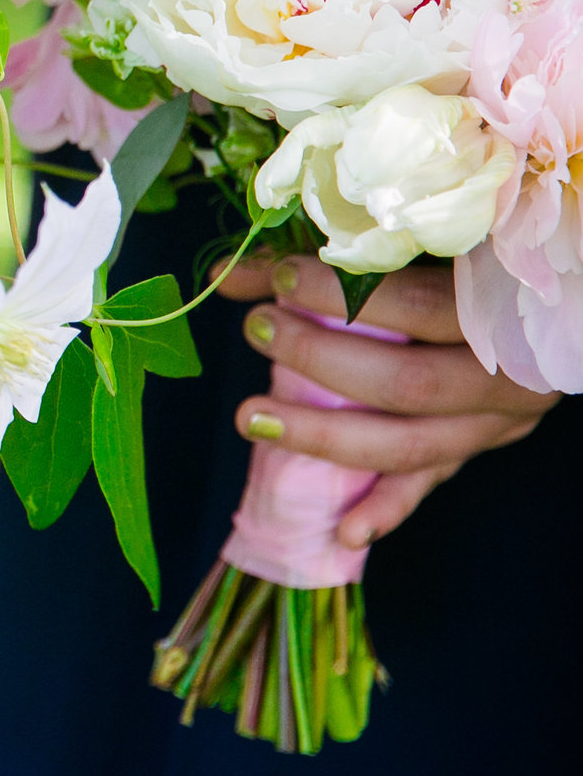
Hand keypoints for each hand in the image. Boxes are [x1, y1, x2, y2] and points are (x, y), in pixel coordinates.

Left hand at [218, 255, 555, 547]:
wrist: (548, 301)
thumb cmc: (473, 252)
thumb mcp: (425, 243)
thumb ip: (335, 255)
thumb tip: (227, 276)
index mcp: (506, 308)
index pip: (418, 306)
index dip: (343, 296)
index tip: (280, 279)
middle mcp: (512, 372)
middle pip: (409, 383)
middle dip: (319, 359)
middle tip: (256, 328)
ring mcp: (498, 417)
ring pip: (413, 444)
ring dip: (326, 437)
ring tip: (251, 417)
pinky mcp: (482, 444)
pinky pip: (432, 480)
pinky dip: (387, 508)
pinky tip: (344, 532)